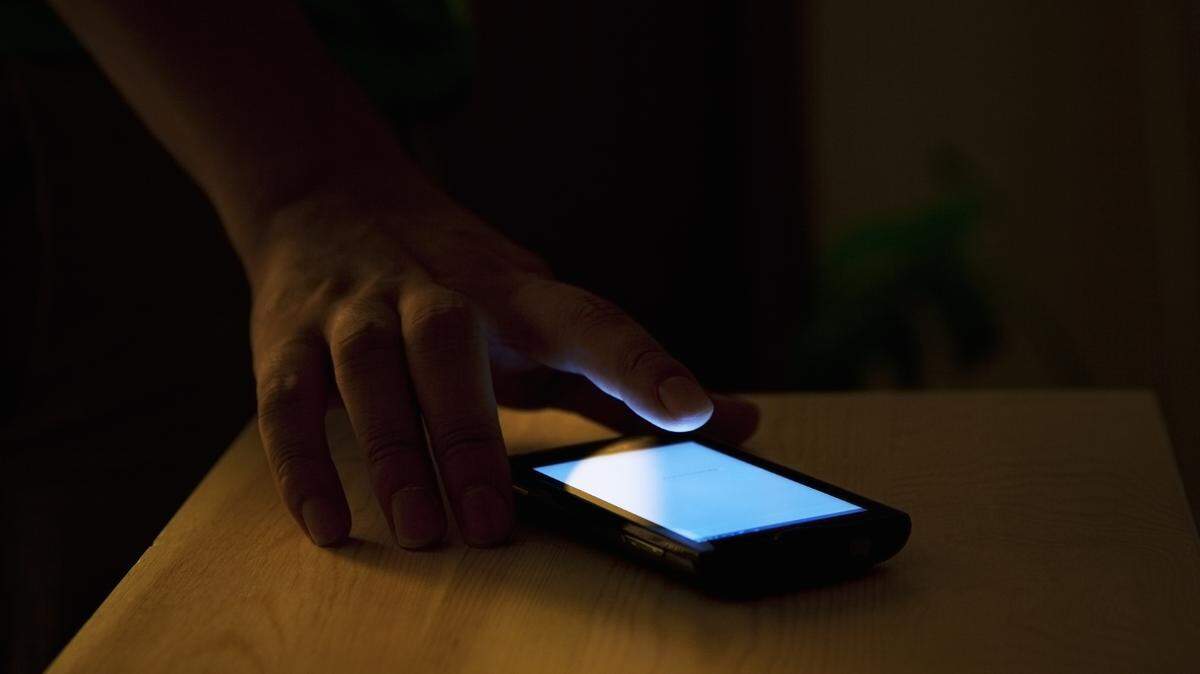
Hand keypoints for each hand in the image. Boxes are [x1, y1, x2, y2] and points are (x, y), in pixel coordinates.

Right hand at [246, 172, 758, 548]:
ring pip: (367, 368)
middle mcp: (434, 291)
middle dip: (469, 433)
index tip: (693, 413)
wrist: (328, 195)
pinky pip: (287, 400)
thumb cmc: (457, 281)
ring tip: (418, 529)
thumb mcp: (541, 314)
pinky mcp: (286, 338)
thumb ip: (625, 374)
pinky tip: (330, 522)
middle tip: (490, 524)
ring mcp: (356, 310)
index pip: (588, 320)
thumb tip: (740, 422)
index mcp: (515, 292)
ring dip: (390, 448)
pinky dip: (303, 462)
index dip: (641, 365)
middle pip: (451, 343)